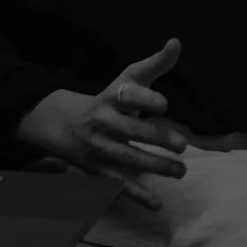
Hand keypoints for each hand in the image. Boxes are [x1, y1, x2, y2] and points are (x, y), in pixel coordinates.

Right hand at [15, 38, 190, 210]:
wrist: (63, 123)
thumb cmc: (110, 99)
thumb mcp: (128, 78)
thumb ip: (155, 64)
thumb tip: (176, 43)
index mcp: (112, 97)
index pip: (127, 95)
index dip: (145, 98)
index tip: (164, 102)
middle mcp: (105, 122)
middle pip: (131, 130)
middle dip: (156, 137)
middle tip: (183, 144)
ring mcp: (101, 148)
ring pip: (128, 159)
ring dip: (155, 166)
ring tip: (181, 171)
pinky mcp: (100, 170)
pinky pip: (119, 184)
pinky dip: (137, 195)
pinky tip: (156, 203)